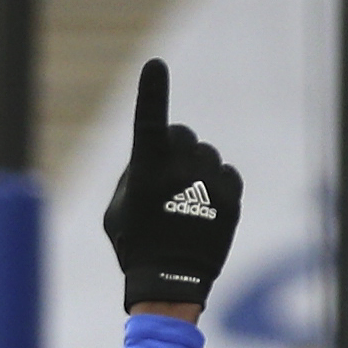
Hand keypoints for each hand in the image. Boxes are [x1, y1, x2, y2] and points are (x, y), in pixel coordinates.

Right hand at [100, 59, 240, 315]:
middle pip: (181, 134)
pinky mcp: (231, 196)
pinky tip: (205, 209)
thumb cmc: (135, 243)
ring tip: (186, 202)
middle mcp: (179, 171)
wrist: (171, 281)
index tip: (155, 65)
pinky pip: (226, 173)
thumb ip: (133, 174)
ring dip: (196, 169)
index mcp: (146, 171)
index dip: (151, 92)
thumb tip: (157, 152)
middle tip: (166, 178)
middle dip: (174, 148)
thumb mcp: (117, 210)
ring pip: (206, 155)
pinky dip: (217, 185)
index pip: (148, 122)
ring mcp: (208, 183)